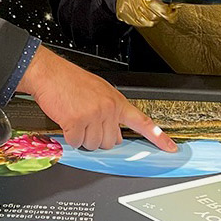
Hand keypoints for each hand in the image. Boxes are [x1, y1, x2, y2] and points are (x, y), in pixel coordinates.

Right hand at [17, 44, 177, 152]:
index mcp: (116, 100)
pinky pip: (77, 143)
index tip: (171, 148)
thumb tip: (113, 135)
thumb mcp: (98, 91)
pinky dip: (69, 136)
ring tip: (75, 118)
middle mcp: (109, 108)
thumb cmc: (69, 80)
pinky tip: (66, 121)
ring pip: (94, 145)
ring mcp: (94, 115)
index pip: (142, 121)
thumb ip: (110, 111)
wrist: (49, 72)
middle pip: (111, 142)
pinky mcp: (78, 121)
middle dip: (97, 136)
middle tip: (86, 120)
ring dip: (82, 137)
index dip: (158, 137)